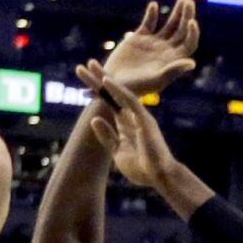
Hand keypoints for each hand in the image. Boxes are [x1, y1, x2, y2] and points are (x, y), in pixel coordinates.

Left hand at [77, 73, 178, 189]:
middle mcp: (133, 116)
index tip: (84, 84)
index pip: (110, 104)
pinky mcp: (144, 119)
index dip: (98, 93)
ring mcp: (139, 116)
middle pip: (113, 94)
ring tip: (91, 65)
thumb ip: (107, 136)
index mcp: (126, 124)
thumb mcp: (118, 151)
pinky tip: (106, 81)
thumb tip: (93, 120)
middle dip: (99, 79)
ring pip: (120, 92)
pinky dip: (118, 90)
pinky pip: (130, 101)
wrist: (159, 177)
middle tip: (85, 65)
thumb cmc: (141, 168)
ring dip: (104, 79)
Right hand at [100, 0, 199, 95]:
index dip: (193, 32)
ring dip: (177, 12)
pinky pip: (149, 22)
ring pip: (169, 24)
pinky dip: (151, 14)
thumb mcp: (155, 80)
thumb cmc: (135, 88)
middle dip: (186, 15)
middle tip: (188, 1)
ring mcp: (153, 43)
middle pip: (181, 30)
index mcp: (173, 60)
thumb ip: (173, 71)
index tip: (191, 22)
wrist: (113, 85)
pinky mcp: (138, 38)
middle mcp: (166, 50)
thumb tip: (192, 63)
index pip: (189, 43)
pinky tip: (153, 5)